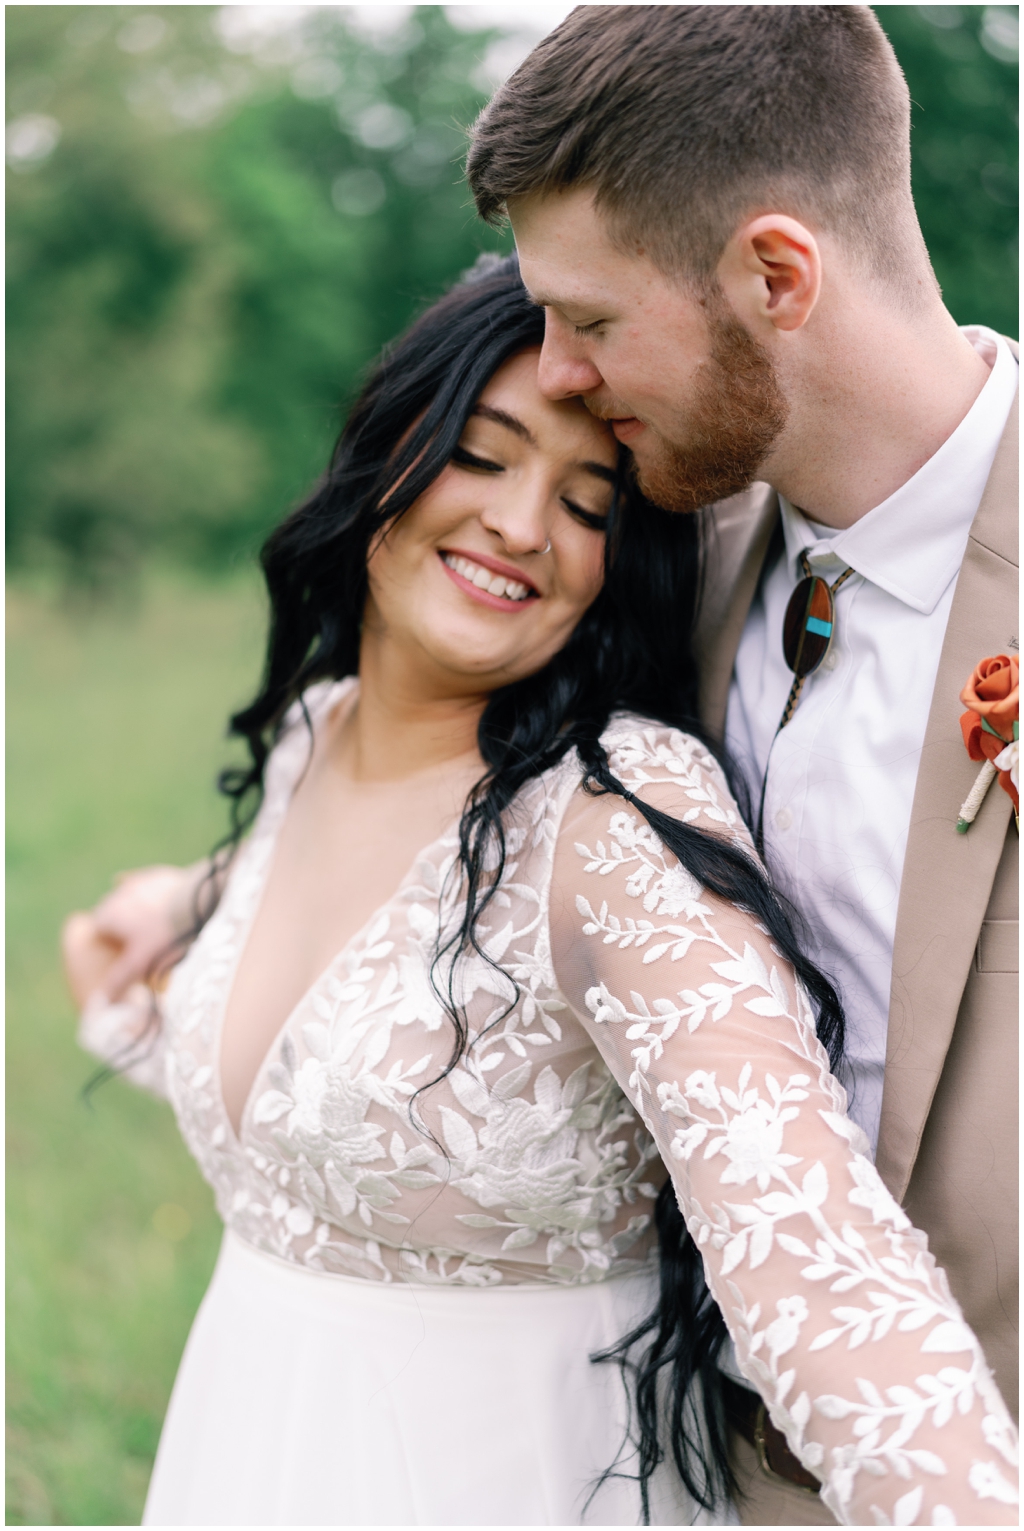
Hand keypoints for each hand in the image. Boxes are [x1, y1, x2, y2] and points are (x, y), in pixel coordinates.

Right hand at [61, 863, 203, 1006]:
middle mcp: (121, 893)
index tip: (116, 953)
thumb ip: (118, 981)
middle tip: (135, 943)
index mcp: (110, 913)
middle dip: (119, 925)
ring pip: (131, 896)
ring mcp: (142, 882)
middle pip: (112, 911)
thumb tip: (100, 1003)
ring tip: (153, 927)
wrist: (201, 902)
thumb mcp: (140, 963)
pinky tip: (160, 902)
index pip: (97, 928)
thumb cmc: (167, 935)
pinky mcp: (163, 875)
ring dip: (136, 908)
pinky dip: (152, 894)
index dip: (105, 942)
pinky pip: (151, 884)